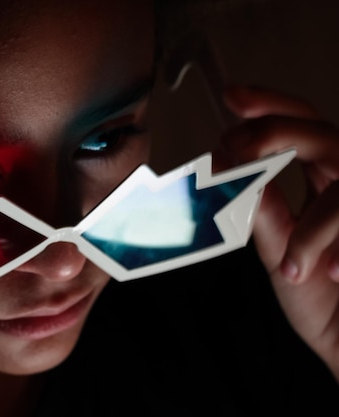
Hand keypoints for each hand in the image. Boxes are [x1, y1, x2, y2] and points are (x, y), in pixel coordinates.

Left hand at [220, 85, 338, 379]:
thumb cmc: (326, 304)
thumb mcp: (281, 252)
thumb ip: (262, 209)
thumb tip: (227, 167)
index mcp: (324, 184)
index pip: (298, 129)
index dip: (269, 106)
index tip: (232, 97)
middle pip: (321, 133)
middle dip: (274, 133)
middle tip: (235, 148)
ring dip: (312, 221)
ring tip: (291, 263)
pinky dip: (335, 245)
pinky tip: (330, 274)